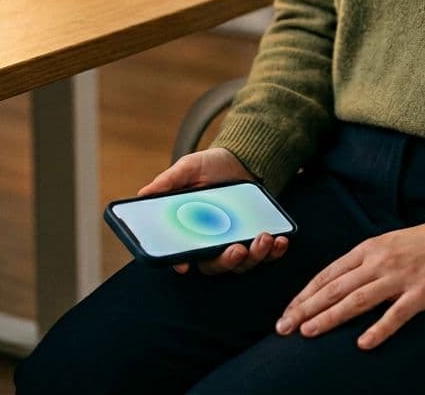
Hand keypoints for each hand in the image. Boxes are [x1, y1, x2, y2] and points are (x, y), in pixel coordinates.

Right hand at [138, 147, 289, 275]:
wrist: (241, 158)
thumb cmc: (209, 166)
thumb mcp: (188, 168)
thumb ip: (169, 181)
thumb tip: (144, 193)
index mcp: (190, 232)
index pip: (181, 254)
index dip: (180, 263)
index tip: (184, 266)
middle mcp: (211, 243)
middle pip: (215, 265)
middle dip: (227, 261)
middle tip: (237, 250)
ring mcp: (235, 242)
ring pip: (242, 263)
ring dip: (255, 256)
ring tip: (264, 238)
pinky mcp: (256, 238)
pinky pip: (266, 254)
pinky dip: (274, 251)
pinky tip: (280, 241)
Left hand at [275, 223, 424, 349]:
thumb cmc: (419, 244)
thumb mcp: (385, 244)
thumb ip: (361, 262)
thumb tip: (332, 284)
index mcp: (368, 249)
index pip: (329, 273)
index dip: (306, 293)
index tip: (288, 311)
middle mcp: (380, 262)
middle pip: (337, 288)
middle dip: (307, 308)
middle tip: (285, 326)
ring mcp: (399, 278)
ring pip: (358, 300)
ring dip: (331, 317)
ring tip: (309, 332)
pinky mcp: (420, 293)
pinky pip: (396, 314)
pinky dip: (378, 329)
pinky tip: (362, 344)